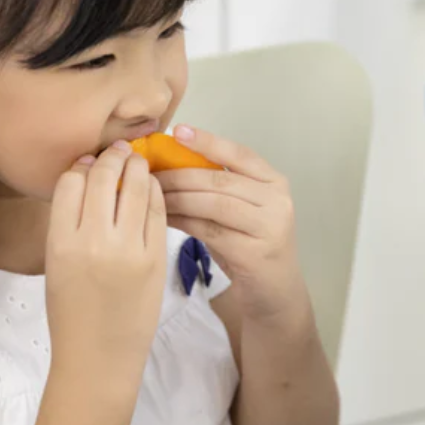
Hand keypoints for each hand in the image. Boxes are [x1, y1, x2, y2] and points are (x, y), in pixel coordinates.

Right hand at [45, 141, 167, 379]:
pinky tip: (153, 188)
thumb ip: (69, 224)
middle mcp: (92, 241)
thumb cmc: (72, 313)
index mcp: (60, 242)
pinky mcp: (155, 257)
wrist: (98, 357)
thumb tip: (87, 180)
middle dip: (112, 158)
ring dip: (137, 168)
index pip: (70, 183)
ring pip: (135, 188)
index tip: (90, 163)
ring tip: (138, 163)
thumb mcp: (56, 265)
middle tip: (119, 152)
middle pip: (104, 178)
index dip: (81, 167)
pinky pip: (157, 211)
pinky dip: (155, 193)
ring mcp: (127, 249)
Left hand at [157, 125, 308, 320]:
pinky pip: (210, 230)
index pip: (240, 153)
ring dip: (177, 198)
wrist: (274, 293)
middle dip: (179, 174)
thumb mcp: (242, 211)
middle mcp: (277, 200)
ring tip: (150, 195)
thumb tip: (169, 163)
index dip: (208, 141)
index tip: (177, 131)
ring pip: (213, 203)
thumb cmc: (250, 246)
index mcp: (274, 182)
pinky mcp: (256, 252)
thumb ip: (219, 188)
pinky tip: (163, 218)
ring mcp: (270, 226)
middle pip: (220, 179)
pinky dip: (183, 222)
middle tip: (147, 172)